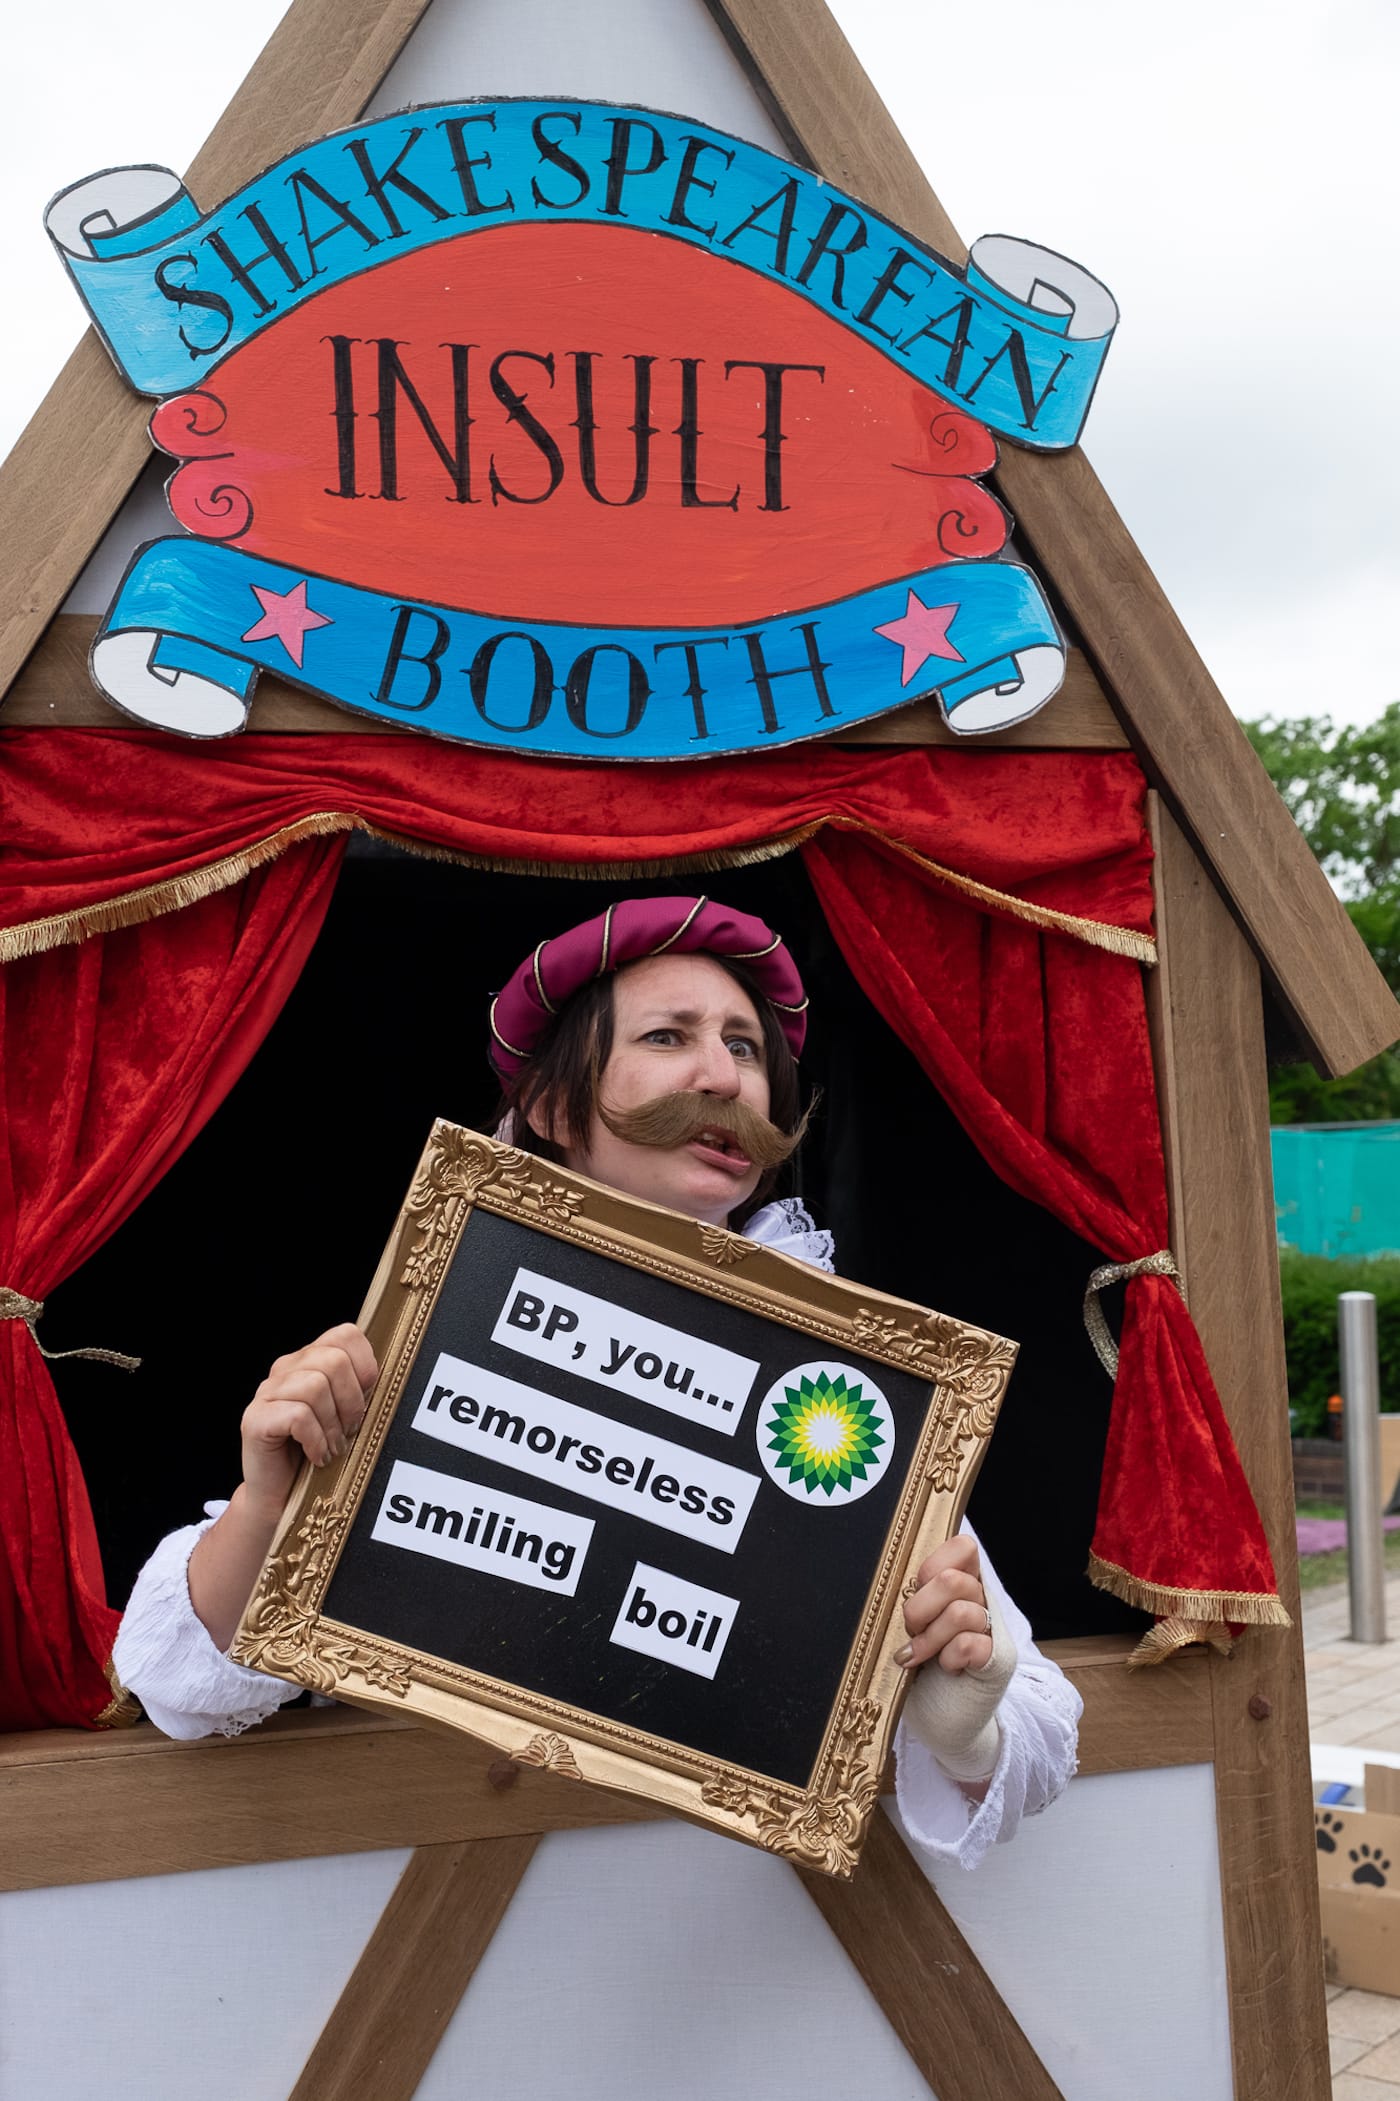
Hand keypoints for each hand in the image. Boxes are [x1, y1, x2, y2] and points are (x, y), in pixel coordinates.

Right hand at [239, 1323, 377, 1519]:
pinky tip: (317, 1456)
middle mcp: (284, 1369)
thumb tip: (386, 1380)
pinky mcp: (254, 1420)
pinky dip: (315, 1440)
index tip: (366, 1400)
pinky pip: (298, 1415)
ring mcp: (266, 1393)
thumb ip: (359, 1390)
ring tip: (333, 1447)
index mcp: (309, 1360)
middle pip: (333, 1360)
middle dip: (351, 1401)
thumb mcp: (346, 1417)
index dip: (365, 1367)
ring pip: (315, 1386)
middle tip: (349, 1431)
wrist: (280, 1498)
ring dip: (333, 1425)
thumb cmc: (318, 1454)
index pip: (345, 1335)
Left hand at [896, 1534, 1015, 1786]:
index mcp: (964, 1584)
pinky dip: (950, 1657)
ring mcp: (994, 1632)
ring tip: (920, 1656)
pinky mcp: (998, 1661)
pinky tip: (946, 1669)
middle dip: (920, 1608)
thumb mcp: (911, 1627)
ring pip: (962, 1610)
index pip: (963, 1546)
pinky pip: (972, 1643)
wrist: (942, 1726)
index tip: (915, 1592)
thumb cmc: (921, 1673)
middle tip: (911, 1632)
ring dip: (931, 1638)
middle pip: (953, 1579)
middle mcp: (984, 1602)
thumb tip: (886, 1572)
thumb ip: (914, 1596)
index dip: (934, 1564)